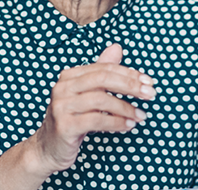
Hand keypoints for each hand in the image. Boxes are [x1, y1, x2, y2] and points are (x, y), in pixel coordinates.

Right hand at [0, 44, 155, 189]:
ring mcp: (62, 106)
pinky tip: (128, 126)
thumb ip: (101, 72)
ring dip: (126, 108)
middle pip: (103, 79)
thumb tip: (117, 48)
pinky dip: (116, 122)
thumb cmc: (71, 119)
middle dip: (130, 85)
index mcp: (69, 76)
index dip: (129, 73)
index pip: (104, 68)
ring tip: (140, 115)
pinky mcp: (65, 126)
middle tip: (150, 94)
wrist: (48, 148)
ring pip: (101, 99)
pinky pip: (97, 120)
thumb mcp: (86, 94)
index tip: (148, 81)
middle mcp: (63, 87)